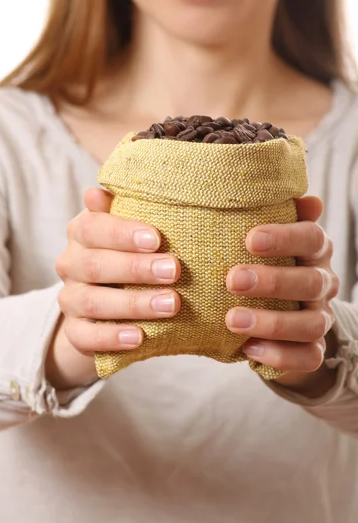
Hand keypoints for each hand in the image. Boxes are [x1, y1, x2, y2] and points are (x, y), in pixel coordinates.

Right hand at [47, 188, 180, 389]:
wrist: (102, 307)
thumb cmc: (125, 256)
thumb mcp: (126, 231)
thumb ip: (119, 210)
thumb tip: (97, 191)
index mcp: (81, 234)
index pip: (92, 228)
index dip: (123, 233)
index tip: (157, 238)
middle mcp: (70, 265)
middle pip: (95, 265)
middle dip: (136, 268)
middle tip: (174, 270)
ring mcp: (69, 300)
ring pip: (93, 302)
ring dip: (133, 303)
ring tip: (171, 304)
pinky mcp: (75, 332)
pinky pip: (86, 337)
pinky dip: (112, 337)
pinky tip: (139, 337)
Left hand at [225, 196, 339, 397]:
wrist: (278, 313)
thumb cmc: (264, 264)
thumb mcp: (265, 240)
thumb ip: (277, 216)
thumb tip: (306, 199)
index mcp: (314, 250)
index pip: (311, 238)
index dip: (284, 238)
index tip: (250, 239)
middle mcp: (323, 282)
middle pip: (310, 281)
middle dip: (272, 281)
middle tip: (232, 280)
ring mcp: (320, 317)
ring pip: (311, 323)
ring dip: (271, 322)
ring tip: (232, 319)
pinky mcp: (312, 349)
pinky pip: (307, 356)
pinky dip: (280, 355)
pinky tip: (248, 349)